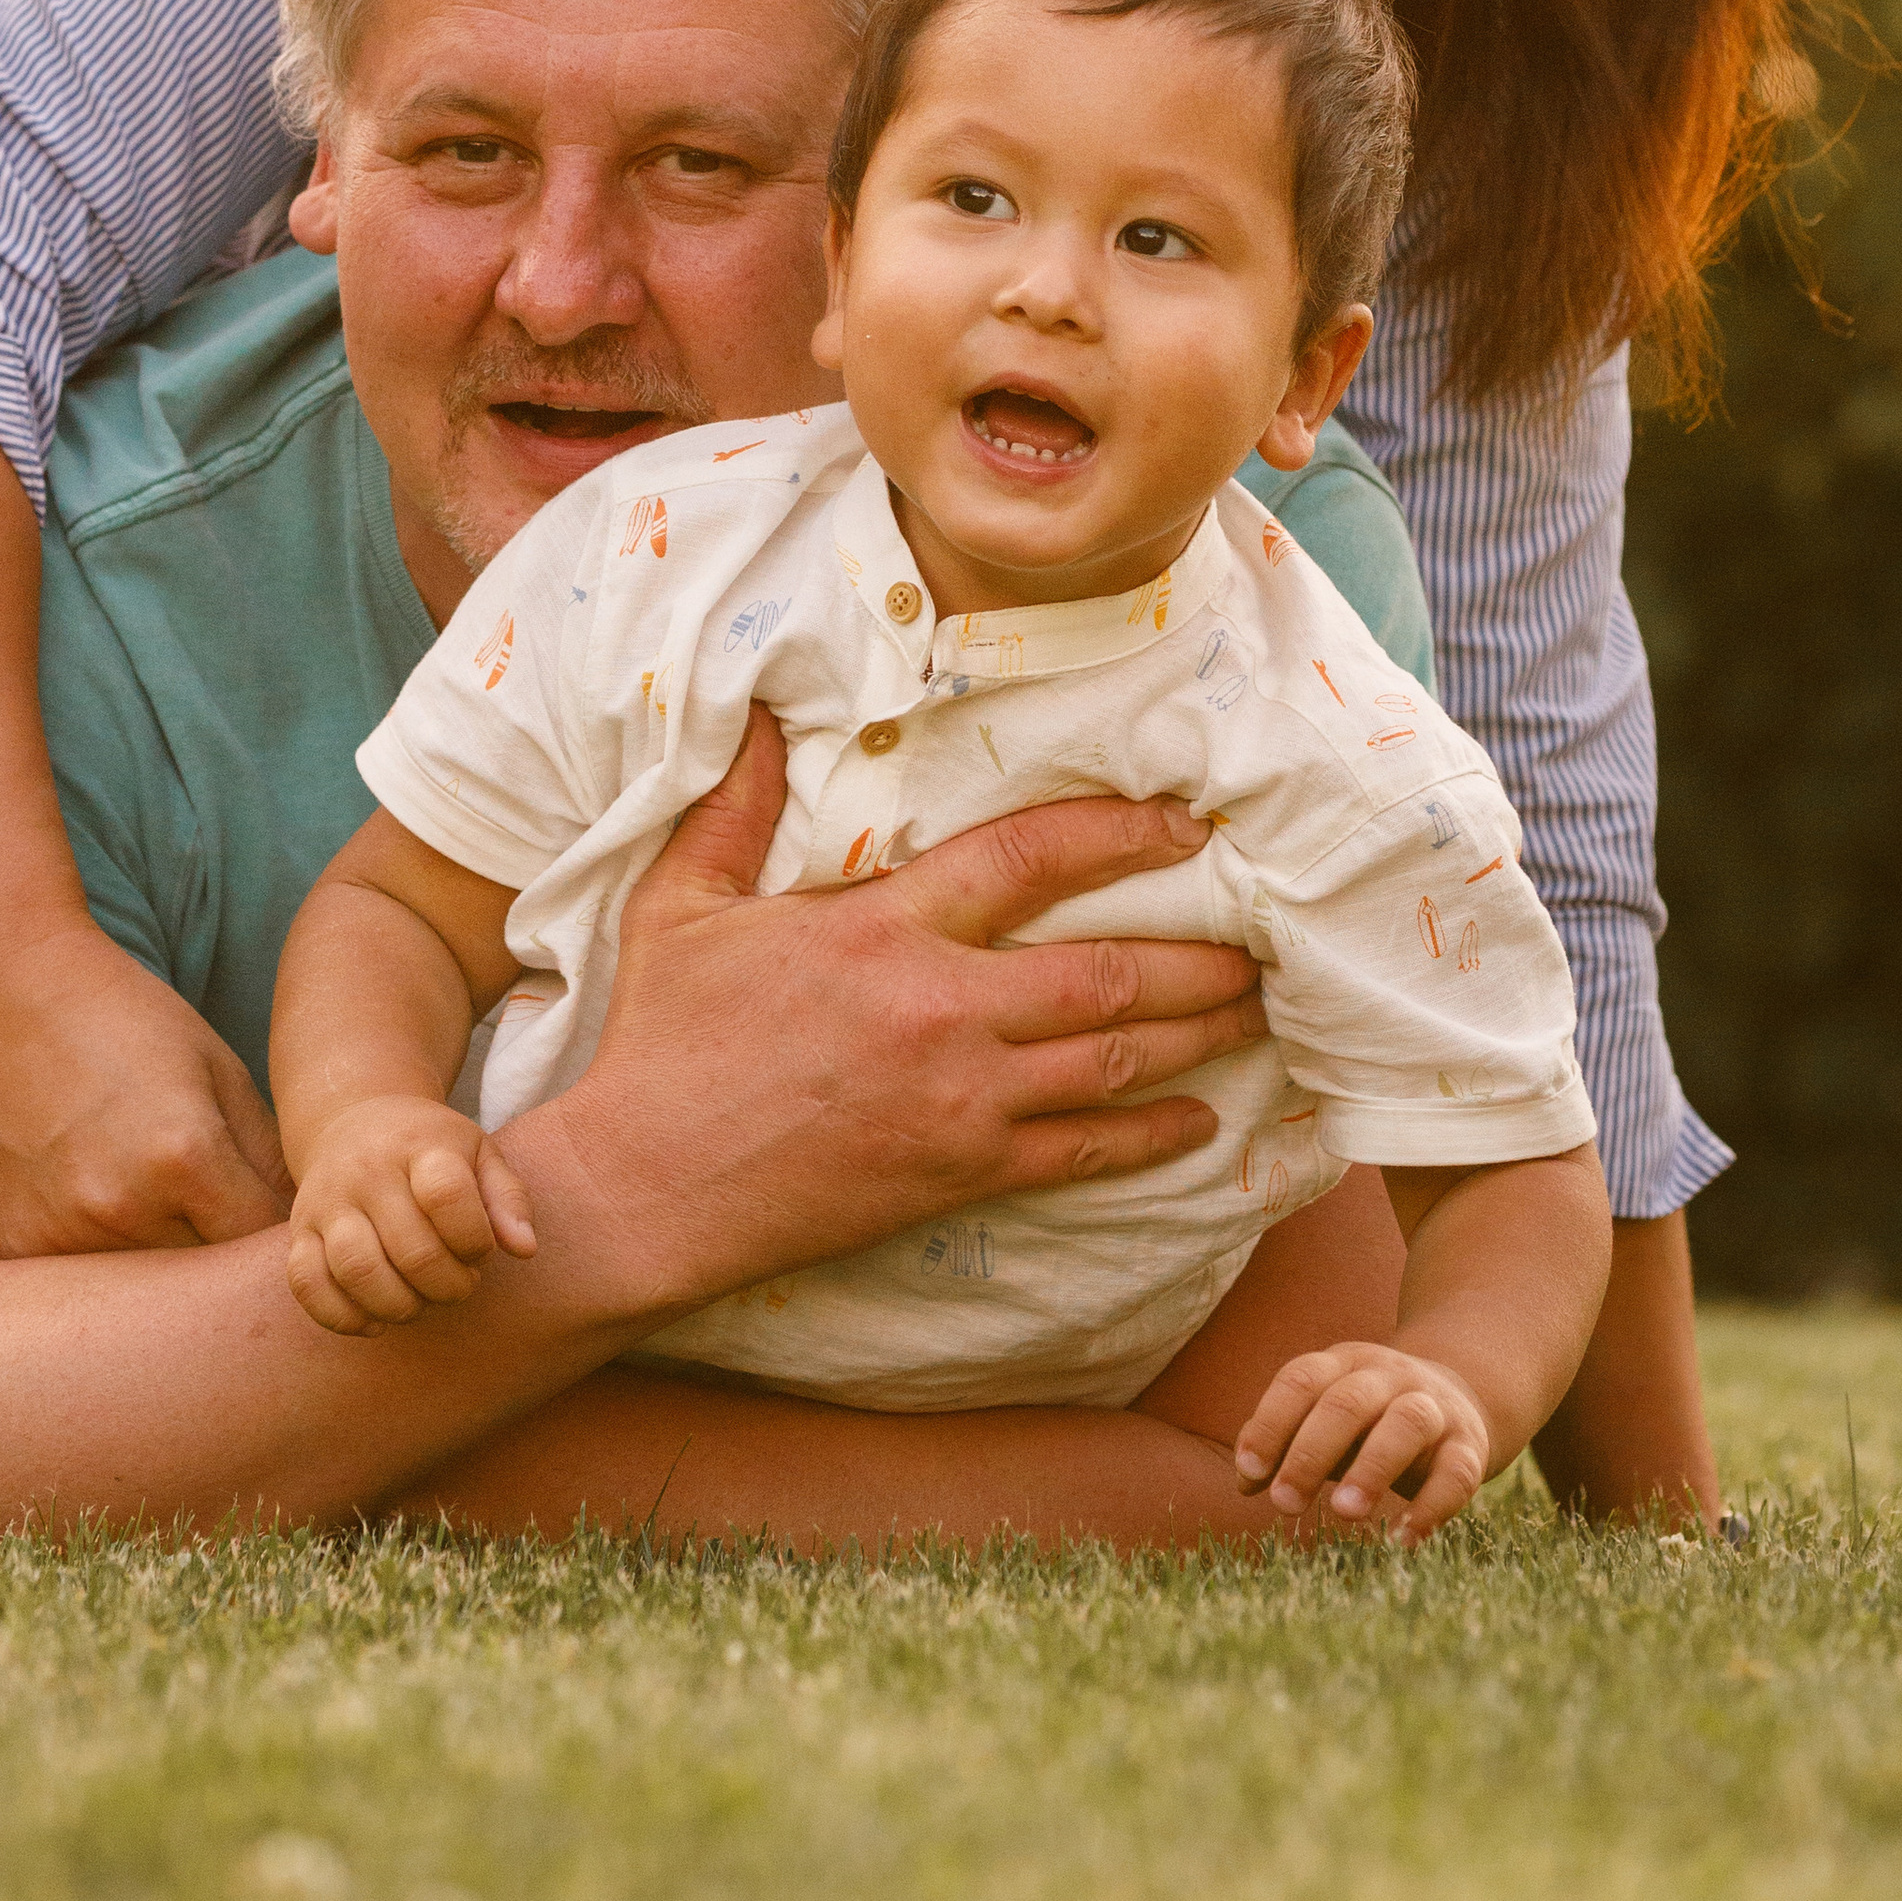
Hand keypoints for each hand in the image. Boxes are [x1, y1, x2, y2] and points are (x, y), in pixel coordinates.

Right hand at [0, 914, 294, 1256]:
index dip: (277, 1237)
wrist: (0, 987)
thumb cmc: (122, 1017)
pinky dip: (106, 1259)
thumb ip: (268, 1156)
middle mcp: (119, 1208)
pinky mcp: (14, 1244)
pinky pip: (85, 1280)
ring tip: (158, 1204)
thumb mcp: (217, 1069)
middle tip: (222, 1215)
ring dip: (167, 1265)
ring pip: (146, 1288)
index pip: (260, 1244)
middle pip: (204, 1279)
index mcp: (184, 1158)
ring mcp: (58, 1234)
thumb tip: (308, 1221)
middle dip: (223, 1255)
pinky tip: (102, 1206)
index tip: (280, 1220)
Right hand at [286, 1103, 539, 1334]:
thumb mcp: (479, 1153)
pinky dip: (343, 1317)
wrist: (352, 1120)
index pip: (448, 1196)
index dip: (475, 1240)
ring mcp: (326, 1203)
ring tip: (420, 1302)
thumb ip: (507, 1198)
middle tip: (458, 1285)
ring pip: (358, 1271)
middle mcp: (367, 1171)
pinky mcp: (300, 1233)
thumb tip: (524, 1249)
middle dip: (448, 1286)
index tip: (480, 1250)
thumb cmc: (429, 1148)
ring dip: (400, 1306)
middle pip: (412, 1250)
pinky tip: (375, 1318)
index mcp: (419, 1144)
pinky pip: (308, 1286)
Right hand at [532, 709, 1265, 1325]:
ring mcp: (959, 1097)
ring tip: (1256, 1012)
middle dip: (1196, 955)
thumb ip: (732, 809)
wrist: (642, 1188)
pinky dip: (1151, 1137)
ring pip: (1114, 1059)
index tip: (1183, 825)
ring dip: (1197, 1035)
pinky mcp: (959, 1172)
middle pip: (1105, 971)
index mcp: (881, 926)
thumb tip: (752, 712)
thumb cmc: (658, 1044)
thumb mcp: (678, 907)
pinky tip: (1198, 1124)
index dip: (1118, 832)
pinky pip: (1083, 1154)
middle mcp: (940, 1006)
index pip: (1027, 857)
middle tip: (1260, 939)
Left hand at [1233, 1341, 1494, 1545]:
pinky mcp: (1469, 1445)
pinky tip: (1403, 1540)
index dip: (1270, 1423)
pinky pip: (1457, 1473)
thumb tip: (1246, 1482)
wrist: (1461, 1397)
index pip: (1300, 1380)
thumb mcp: (1324, 1419)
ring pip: (1406, 1425)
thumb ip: (1283, 1442)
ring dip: (1372, 1468)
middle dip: (1310, 1454)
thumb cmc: (1369, 1420)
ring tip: (1343, 1513)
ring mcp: (1433, 1407)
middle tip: (1284, 1504)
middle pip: (1346, 1403)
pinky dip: (1431, 1507)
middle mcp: (1389, 1377)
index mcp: (1343, 1363)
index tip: (1250, 1472)